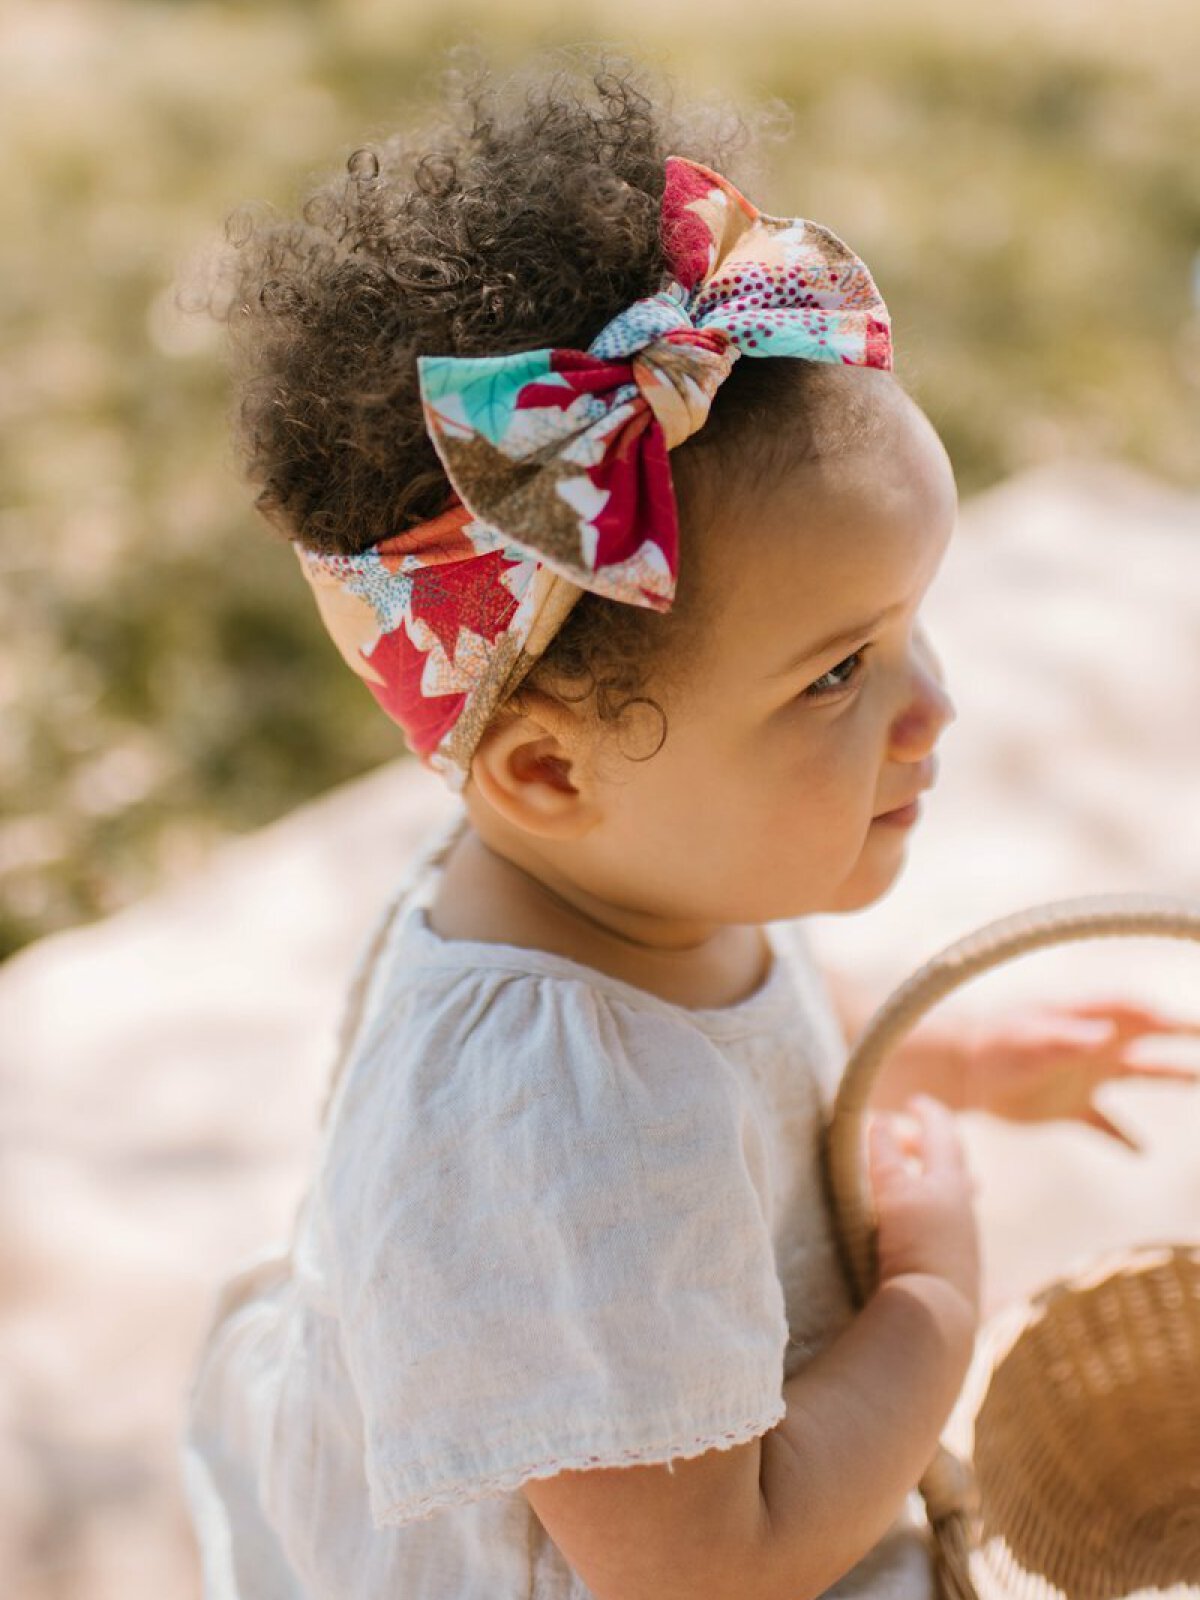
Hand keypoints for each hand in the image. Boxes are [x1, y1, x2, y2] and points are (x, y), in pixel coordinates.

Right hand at [867, 1095, 980, 1320]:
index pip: (943, 1134)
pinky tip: (918, 1226)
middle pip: (954, 1166)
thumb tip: (879, 1120)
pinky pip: (949, 1225)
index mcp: (950, 1182)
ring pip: (954, 1198)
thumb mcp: (891, 1193)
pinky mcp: (957, 1268)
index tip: (915, 1102)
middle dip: (931, 1147)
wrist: (936, 1313)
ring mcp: (964, 1240)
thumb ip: (884, 1155)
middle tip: (906, 1141)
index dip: (928, 1114)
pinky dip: (932, 1211)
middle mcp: (964, 1208)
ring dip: (933, 1181)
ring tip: (915, 1181)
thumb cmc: (914, 1245)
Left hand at [962, 999, 1199, 1150]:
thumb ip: (1066, 1037)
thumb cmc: (994, 1046)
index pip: (1136, 1010)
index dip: (1169, 1016)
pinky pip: (1105, 1123)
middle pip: (1149, 1038)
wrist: (961, 1072)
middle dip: (1184, 1037)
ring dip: (1171, 1076)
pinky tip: (1142, 1152)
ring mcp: (1083, 1075)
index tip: (1195, 1026)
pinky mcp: (1068, 1106)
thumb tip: (1105, 1034)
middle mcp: (1091, 1044)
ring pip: (1139, 1075)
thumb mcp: (1029, 1039)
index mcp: (1083, 1019)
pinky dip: (1124, 1137)